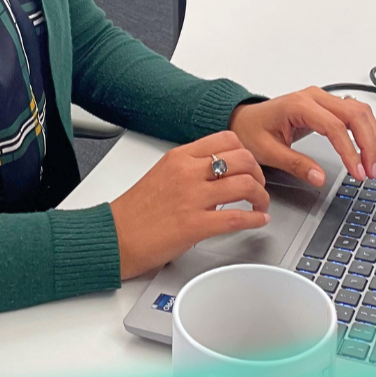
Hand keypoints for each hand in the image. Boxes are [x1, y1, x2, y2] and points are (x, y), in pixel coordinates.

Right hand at [109, 131, 270, 279]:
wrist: (115, 237)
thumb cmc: (135, 211)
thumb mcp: (161, 174)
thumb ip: (189, 168)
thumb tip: (215, 172)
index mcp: (179, 157)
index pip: (225, 139)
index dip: (245, 152)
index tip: (249, 165)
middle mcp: (188, 172)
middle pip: (241, 159)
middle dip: (258, 173)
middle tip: (259, 185)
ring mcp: (192, 197)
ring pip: (244, 184)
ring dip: (261, 196)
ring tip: (260, 204)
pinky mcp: (195, 225)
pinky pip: (236, 218)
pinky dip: (254, 219)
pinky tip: (258, 220)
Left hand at [229, 87, 375, 186]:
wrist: (244, 119)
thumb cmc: (252, 131)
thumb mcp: (268, 152)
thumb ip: (296, 164)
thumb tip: (320, 178)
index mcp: (298, 105)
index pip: (335, 126)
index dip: (350, 151)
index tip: (358, 172)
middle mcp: (314, 97)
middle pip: (354, 114)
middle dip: (368, 143)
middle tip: (372, 171)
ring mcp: (321, 98)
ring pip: (359, 110)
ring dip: (372, 136)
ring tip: (375, 164)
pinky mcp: (326, 105)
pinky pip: (354, 112)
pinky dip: (366, 130)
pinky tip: (370, 148)